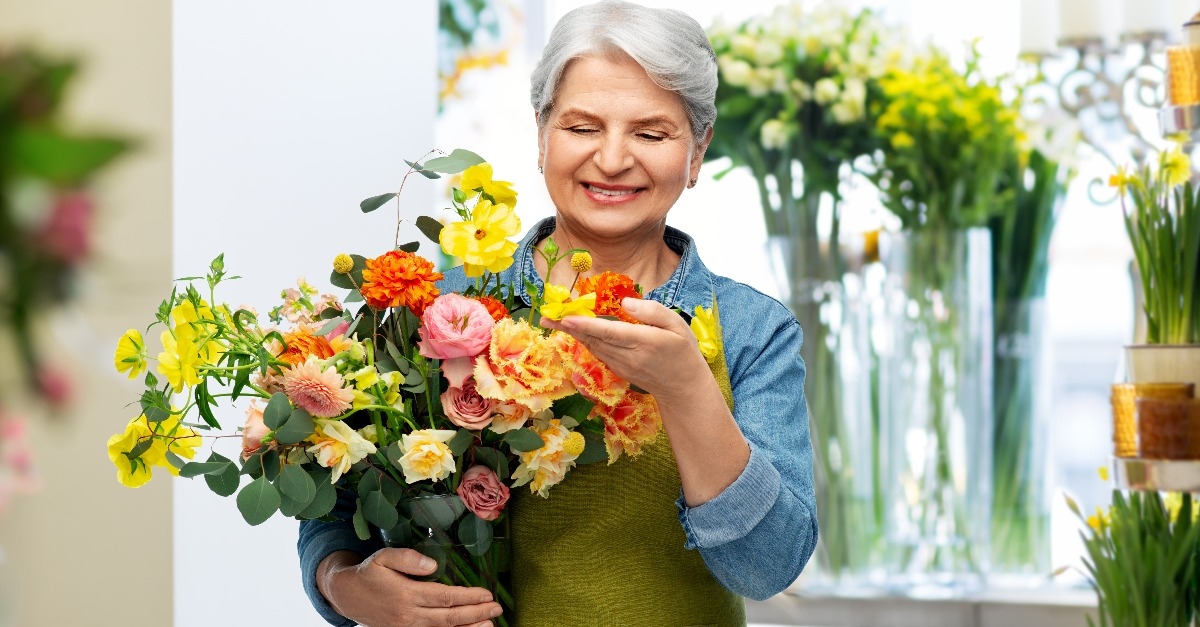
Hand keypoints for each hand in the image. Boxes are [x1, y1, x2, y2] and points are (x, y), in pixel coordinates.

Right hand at [319, 548, 501, 626]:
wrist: (347, 596)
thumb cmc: (369, 573)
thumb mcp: (383, 557)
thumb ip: (407, 559)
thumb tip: (433, 564)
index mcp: (406, 595)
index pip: (444, 597)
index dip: (468, 597)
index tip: (487, 593)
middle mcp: (408, 615)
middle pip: (448, 617)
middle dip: (475, 613)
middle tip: (496, 609)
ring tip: (489, 625)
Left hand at [541, 297, 706, 400]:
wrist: (682, 387)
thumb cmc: (682, 351)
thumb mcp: (677, 325)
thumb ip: (651, 311)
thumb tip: (624, 303)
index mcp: (644, 342)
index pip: (610, 332)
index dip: (586, 325)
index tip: (567, 318)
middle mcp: (628, 356)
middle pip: (594, 339)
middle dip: (568, 327)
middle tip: (546, 316)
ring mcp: (620, 365)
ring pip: (592, 346)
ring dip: (572, 333)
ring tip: (553, 319)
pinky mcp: (617, 369)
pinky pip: (598, 351)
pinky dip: (584, 339)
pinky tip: (574, 329)